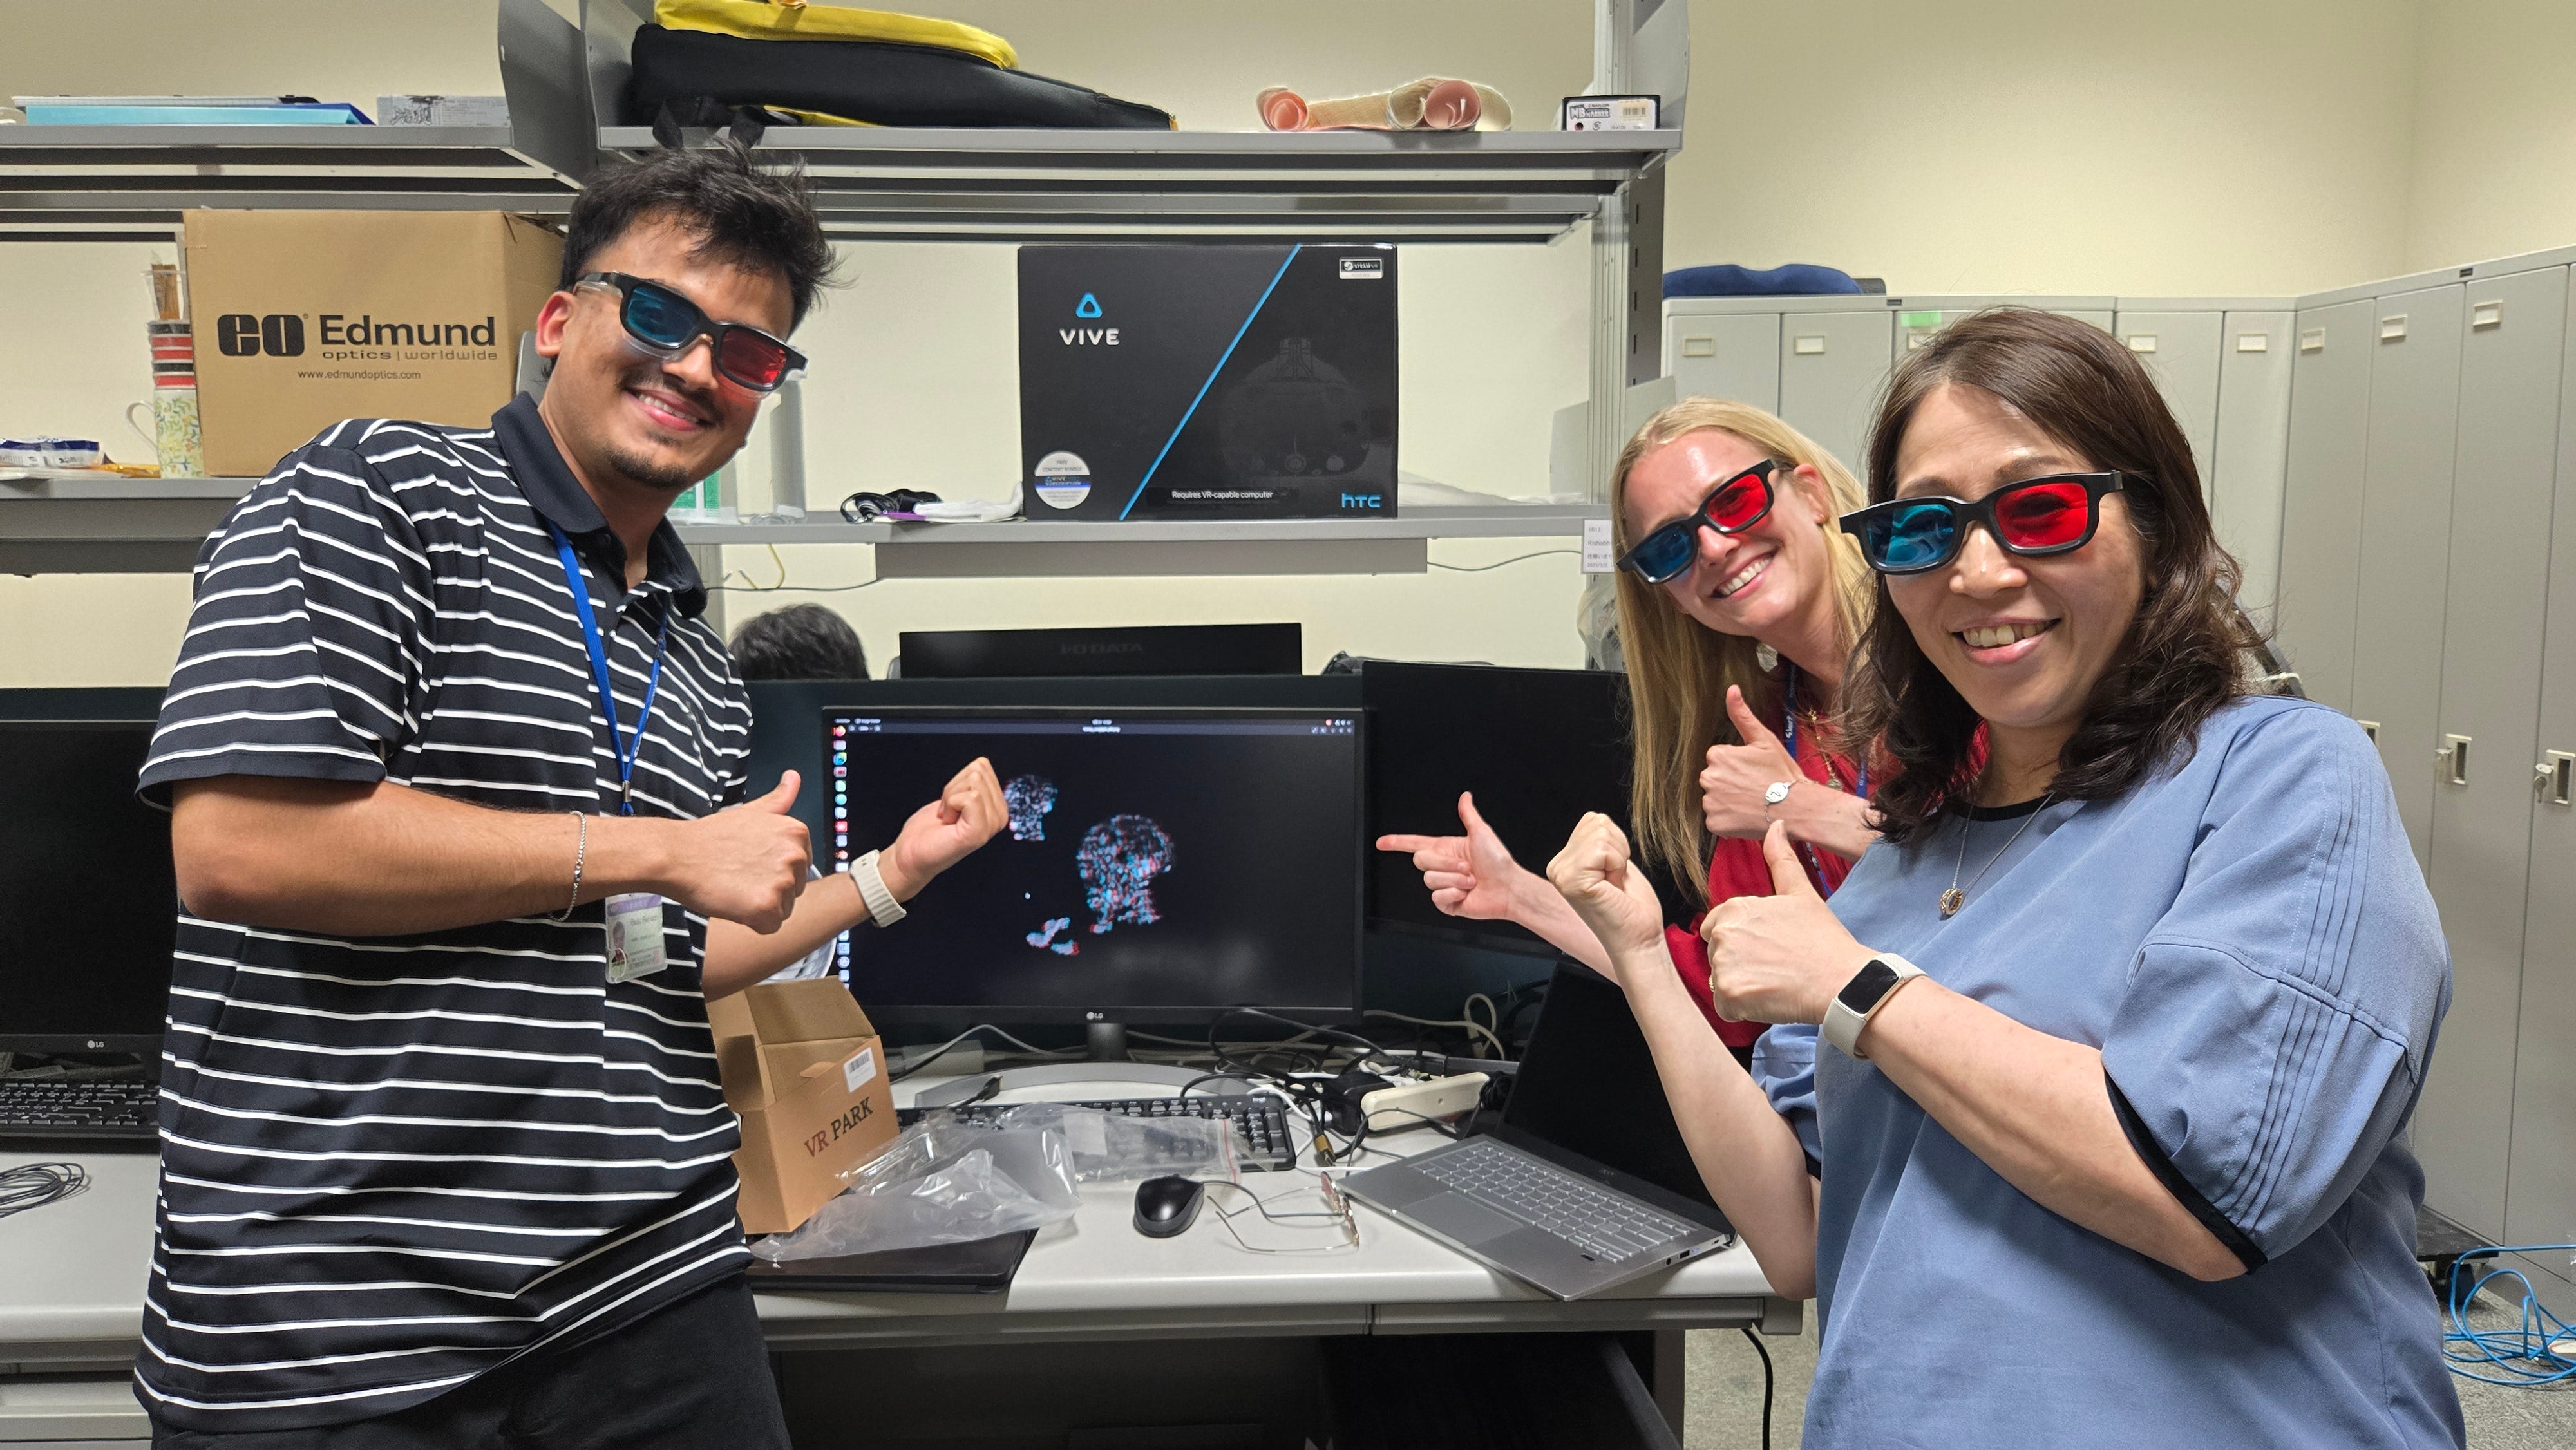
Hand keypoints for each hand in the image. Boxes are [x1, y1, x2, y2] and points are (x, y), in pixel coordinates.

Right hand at [667, 771, 810, 932]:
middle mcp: (796, 855)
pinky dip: (752, 923)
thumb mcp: (750, 812)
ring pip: (783, 909)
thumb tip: (794, 777)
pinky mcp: (766, 907)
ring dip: (760, 905)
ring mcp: (782, 882)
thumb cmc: (711, 837)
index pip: (800, 866)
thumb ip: (778, 799)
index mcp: (797, 832)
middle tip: (740, 875)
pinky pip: (770, 926)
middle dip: (770, 888)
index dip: (773, 869)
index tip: (750, 862)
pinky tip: (734, 904)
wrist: (677, 855)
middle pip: (795, 889)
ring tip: (735, 887)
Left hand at [880, 756, 1005, 900]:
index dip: (957, 780)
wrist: (912, 854)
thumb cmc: (930, 828)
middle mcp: (1000, 816)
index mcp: (997, 806)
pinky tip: (947, 823)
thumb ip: (974, 783)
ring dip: (950, 797)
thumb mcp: (956, 795)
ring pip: (973, 781)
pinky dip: (949, 805)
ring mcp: (991, 825)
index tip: (951, 804)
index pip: (982, 765)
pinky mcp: (979, 832)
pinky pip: (969, 797)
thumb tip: (981, 764)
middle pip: (978, 771)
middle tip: (948, 811)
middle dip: (954, 787)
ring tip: (947, 818)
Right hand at [1375, 792, 1536, 923]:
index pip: (1415, 844)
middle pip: (1421, 861)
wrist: (1508, 889)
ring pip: (1429, 880)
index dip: (1397, 843)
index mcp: (1447, 849)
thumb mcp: (1482, 833)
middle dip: (1445, 863)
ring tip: (1471, 881)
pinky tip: (1466, 893)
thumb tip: (1465, 797)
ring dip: (1454, 880)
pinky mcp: (1447, 902)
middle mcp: (1443, 867)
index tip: (1382, 842)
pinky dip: (1453, 894)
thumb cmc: (1498, 862)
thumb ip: (1468, 814)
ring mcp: (1444, 885)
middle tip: (1466, 867)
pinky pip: (1436, 898)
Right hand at [1544, 811, 1667, 976]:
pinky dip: (1617, 865)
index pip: (1594, 820)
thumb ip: (1600, 844)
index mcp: (1564, 862)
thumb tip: (1598, 820)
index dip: (1616, 844)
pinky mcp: (1572, 881)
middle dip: (1618, 849)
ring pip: (1601, 832)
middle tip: (1616, 882)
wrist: (1639, 941)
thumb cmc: (1631, 908)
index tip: (1614, 875)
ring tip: (1614, 885)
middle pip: (1597, 822)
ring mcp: (1562, 874)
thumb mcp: (1613, 865)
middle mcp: (1557, 867)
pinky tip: (1613, 887)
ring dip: (1619, 858)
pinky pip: (1603, 848)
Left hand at [1699, 822, 1869, 1023]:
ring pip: (1720, 980)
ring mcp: (1724, 964)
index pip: (1717, 927)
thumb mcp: (1801, 893)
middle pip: (1716, 954)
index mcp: (1735, 908)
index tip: (1769, 948)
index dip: (1743, 941)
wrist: (1841, 981)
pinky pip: (1725, 1006)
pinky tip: (1769, 1000)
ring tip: (1775, 982)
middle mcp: (1723, 933)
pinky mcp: (1729, 994)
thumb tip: (1776, 825)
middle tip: (1775, 966)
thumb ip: (1781, 859)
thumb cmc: (1823, 939)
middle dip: (1739, 962)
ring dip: (1741, 986)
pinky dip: (1743, 1008)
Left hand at [1702, 685, 1804, 838]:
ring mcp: (1710, 802)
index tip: (1753, 772)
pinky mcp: (1714, 824)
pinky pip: (1715, 820)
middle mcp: (1708, 778)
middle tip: (1754, 787)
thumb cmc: (1782, 774)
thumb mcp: (1764, 740)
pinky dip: (1728, 820)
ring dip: (1728, 801)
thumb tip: (1732, 689)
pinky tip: (1745, 815)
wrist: (1796, 808)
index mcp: (1717, 756)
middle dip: (1729, 782)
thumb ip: (1742, 715)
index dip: (1737, 765)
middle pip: (1714, 778)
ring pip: (1714, 799)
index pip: (1719, 759)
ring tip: (1751, 801)